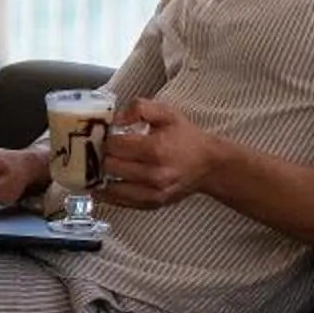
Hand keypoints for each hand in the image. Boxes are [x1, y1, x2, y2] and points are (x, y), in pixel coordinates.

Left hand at [94, 100, 222, 208]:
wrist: (208, 165)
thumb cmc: (186, 137)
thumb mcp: (167, 113)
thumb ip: (140, 108)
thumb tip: (116, 119)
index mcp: (156, 148)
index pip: (114, 145)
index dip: (108, 138)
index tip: (111, 135)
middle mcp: (153, 174)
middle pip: (110, 165)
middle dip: (106, 155)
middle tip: (108, 150)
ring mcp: (152, 192)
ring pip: (110, 187)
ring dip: (105, 175)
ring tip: (108, 165)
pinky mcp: (152, 204)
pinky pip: (120, 202)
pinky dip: (110, 193)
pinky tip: (107, 184)